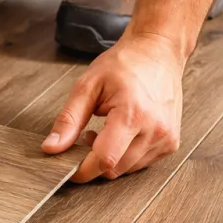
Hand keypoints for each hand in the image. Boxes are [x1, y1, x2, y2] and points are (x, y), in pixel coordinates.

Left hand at [42, 31, 184, 181]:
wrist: (157, 52)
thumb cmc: (124, 64)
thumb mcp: (87, 86)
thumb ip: (68, 120)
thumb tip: (51, 148)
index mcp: (132, 114)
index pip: (105, 160)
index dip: (83, 170)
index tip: (68, 168)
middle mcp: (154, 130)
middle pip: (114, 169)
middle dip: (93, 161)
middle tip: (87, 136)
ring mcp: (165, 138)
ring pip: (127, 170)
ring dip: (110, 159)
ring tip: (105, 131)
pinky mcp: (171, 143)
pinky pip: (141, 164)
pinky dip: (126, 156)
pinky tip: (122, 134)